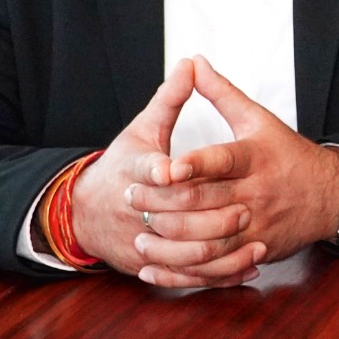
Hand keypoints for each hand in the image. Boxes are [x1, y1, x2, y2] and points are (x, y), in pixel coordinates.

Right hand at [69, 59, 260, 287]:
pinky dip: (216, 274)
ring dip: (217, 249)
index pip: (146, 170)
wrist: (84, 212)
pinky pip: (184, 276)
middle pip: (169, 216)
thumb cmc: (122, 166)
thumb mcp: (143, 130)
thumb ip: (170, 99)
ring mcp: (140, 240)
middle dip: (206, 214)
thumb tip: (191, 62)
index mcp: (133, 172)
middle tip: (246, 207)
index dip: (162, 169)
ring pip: (180, 252)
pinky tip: (248, 265)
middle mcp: (134, 210)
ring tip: (253, 237)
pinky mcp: (148, 264)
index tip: (177, 169)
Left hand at [127, 55, 338, 286]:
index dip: (195, 165)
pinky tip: (157, 266)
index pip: (223, 160)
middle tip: (131, 198)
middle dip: (165, 202)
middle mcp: (257, 192)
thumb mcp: (260, 120)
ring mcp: (257, 223)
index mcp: (257, 157)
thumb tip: (195, 63)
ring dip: (171, 241)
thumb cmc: (290, 155)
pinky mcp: (255, 248)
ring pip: (208, 239)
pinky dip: (184, 270)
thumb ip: (223, 93)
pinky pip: (216, 266)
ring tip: (140, 233)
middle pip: (207, 201)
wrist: (330, 196)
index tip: (166, 168)